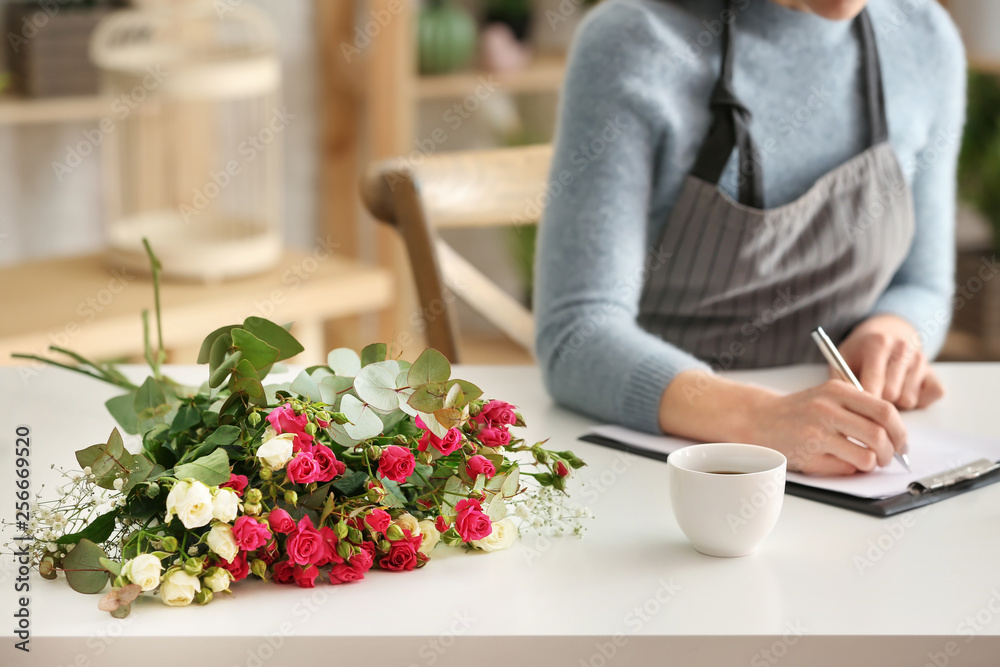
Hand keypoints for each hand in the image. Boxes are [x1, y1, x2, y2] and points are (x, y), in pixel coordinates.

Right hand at [749, 380, 907, 474]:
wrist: (759, 419)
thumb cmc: (799, 410)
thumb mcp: (828, 395)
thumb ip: (859, 407)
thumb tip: (895, 434)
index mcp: (837, 391)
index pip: (884, 411)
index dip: (900, 431)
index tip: (901, 442)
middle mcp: (826, 410)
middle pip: (879, 436)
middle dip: (890, 453)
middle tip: (887, 457)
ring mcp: (816, 434)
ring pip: (866, 457)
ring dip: (872, 464)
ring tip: (865, 461)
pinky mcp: (807, 456)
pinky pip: (845, 469)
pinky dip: (849, 469)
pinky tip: (838, 461)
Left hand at [837, 315, 943, 409]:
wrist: (884, 337)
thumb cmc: (859, 355)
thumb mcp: (842, 361)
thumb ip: (842, 381)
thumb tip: (849, 406)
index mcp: (878, 343)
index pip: (873, 384)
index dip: (863, 402)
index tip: (856, 411)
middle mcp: (903, 348)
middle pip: (891, 395)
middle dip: (879, 401)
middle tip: (871, 395)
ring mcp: (921, 359)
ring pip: (909, 400)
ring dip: (896, 402)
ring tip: (886, 389)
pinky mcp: (934, 372)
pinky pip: (931, 396)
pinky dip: (919, 401)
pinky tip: (904, 389)